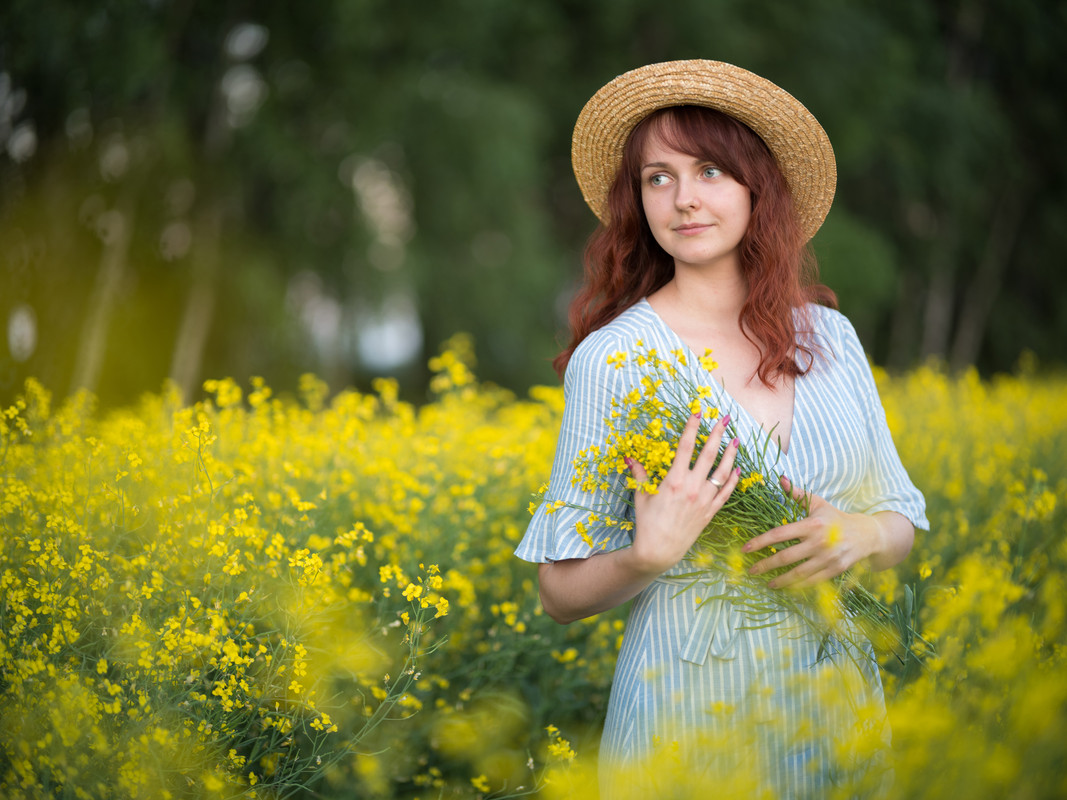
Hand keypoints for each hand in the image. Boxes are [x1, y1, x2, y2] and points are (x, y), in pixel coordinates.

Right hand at [626, 412, 739, 575]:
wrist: (659, 551)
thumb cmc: (647, 523)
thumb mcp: (641, 496)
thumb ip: (639, 474)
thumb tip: (630, 457)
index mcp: (673, 480)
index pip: (685, 447)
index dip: (692, 427)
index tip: (698, 412)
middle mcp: (692, 487)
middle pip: (708, 454)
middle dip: (717, 434)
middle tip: (725, 419)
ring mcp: (703, 500)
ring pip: (721, 472)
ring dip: (730, 454)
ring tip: (736, 439)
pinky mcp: (709, 512)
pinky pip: (725, 493)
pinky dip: (732, 480)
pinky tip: (737, 469)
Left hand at [742, 476, 882, 587]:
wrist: (867, 535)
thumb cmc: (837, 518)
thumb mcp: (819, 504)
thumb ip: (798, 494)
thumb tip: (780, 479)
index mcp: (812, 525)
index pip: (780, 534)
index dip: (761, 542)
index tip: (745, 548)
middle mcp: (819, 542)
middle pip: (786, 557)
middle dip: (766, 564)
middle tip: (751, 570)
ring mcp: (828, 558)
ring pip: (798, 573)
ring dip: (781, 579)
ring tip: (767, 583)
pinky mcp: (835, 570)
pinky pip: (812, 581)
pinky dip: (798, 586)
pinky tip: (787, 587)